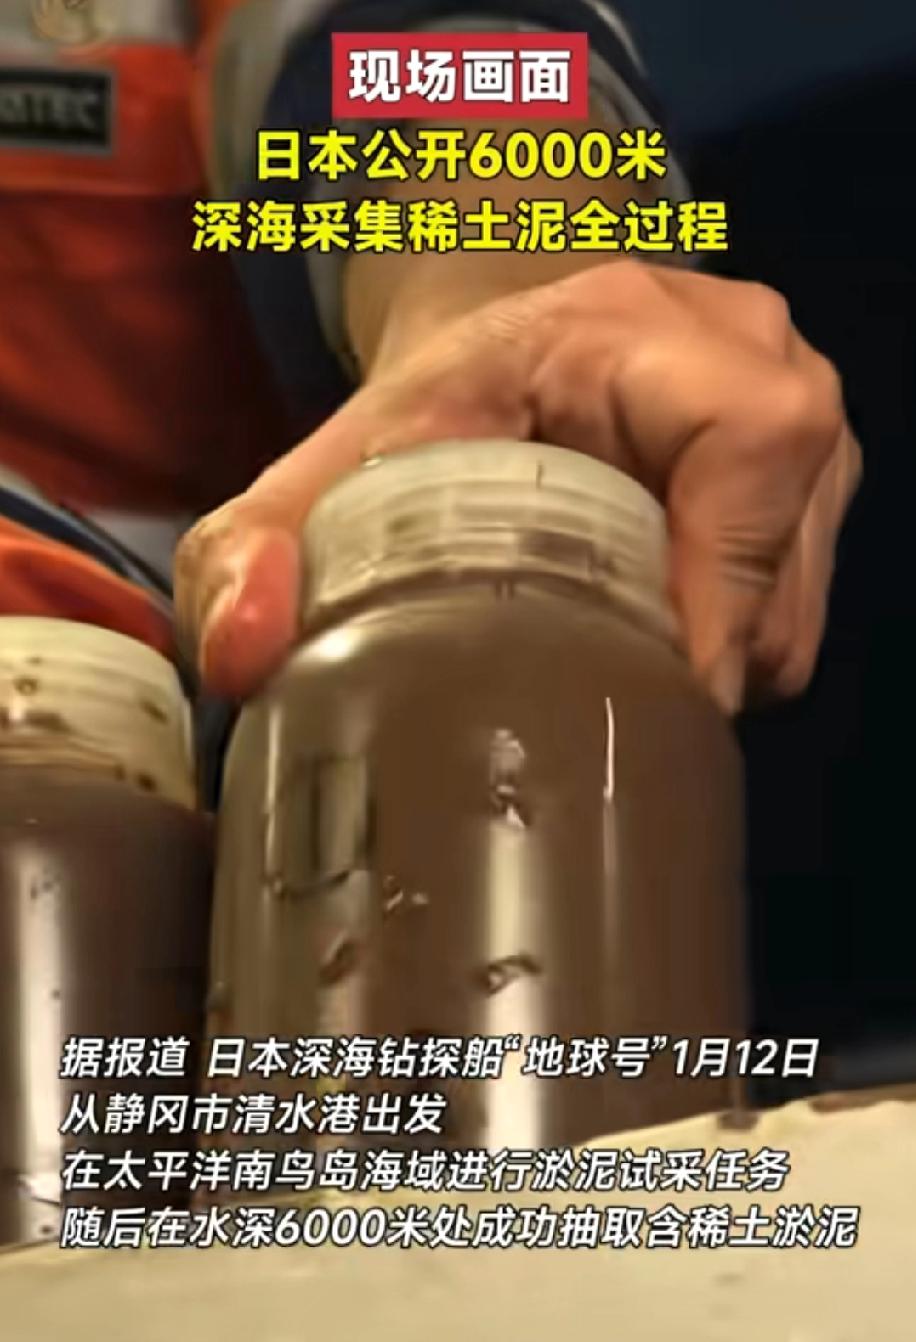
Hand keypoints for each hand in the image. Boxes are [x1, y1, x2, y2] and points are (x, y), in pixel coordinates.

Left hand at [175, 260, 860, 710]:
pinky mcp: (812, 477)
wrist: (505, 358)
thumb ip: (252, 546)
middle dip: (701, 661)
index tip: (651, 689)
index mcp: (642, 330)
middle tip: (604, 697)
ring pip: (797, 607)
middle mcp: (753, 358)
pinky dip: (733, 646)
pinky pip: (798, 603)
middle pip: (785, 566)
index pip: (751, 449)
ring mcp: (800, 418)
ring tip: (620, 666)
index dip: (718, 589)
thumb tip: (242, 656)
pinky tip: (655, 639)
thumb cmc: (428, 411)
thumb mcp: (335, 464)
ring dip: (715, 666)